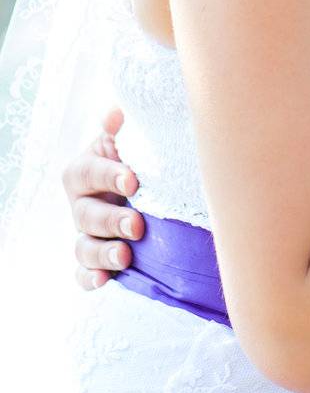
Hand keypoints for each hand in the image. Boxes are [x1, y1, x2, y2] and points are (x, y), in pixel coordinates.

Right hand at [62, 107, 143, 289]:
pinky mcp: (95, 257)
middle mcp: (81, 203)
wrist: (144, 185)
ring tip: (125, 256)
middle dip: (111, 220)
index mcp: (85, 170)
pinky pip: (83, 272)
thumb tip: (116, 113)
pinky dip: (90, 277)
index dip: (108, 176)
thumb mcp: (130, 139)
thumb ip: (121, 128)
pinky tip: (104, 280)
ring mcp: (86, 232)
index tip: (133, 180)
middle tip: (137, 225)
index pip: (89, 173)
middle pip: (86, 214)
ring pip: (83, 246)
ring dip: (102, 253)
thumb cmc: (135, 157)